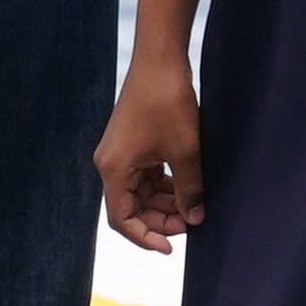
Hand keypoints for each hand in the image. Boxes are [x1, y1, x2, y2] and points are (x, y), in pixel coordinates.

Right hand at [96, 55, 205, 249]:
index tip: (170, 248)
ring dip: (165, 202)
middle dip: (161, 219)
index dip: (145, 237)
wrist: (160, 58)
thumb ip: (189, 189)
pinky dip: (165, 185)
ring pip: (140, 193)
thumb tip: (195, 219)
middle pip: (131, 208)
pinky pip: (145, 176)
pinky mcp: (132, 143)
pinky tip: (187, 186)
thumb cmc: (168, 101)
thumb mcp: (185, 150)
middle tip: (193, 221)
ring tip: (194, 205)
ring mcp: (121, 153)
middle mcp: (110, 163)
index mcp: (113, 169)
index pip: (122, 219)